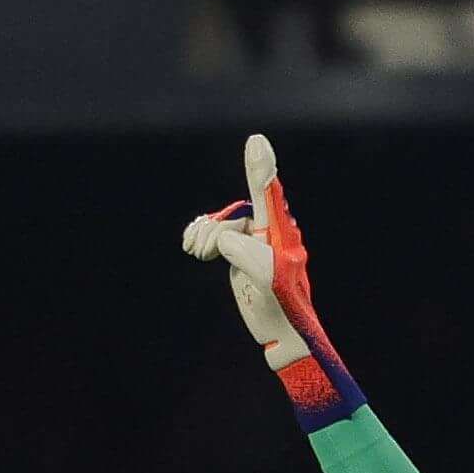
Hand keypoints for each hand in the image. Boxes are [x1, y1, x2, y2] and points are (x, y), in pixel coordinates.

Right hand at [179, 134, 362, 431]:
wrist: (281, 332)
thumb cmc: (282, 303)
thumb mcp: (263, 274)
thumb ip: (240, 247)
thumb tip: (225, 239)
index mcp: (280, 231)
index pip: (268, 193)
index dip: (260, 167)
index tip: (256, 140)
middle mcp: (269, 231)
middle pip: (232, 213)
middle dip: (213, 230)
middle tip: (202, 252)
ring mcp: (254, 241)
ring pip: (222, 223)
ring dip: (205, 235)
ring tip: (196, 252)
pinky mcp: (241, 253)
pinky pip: (216, 233)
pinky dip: (202, 236)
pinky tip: (192, 246)